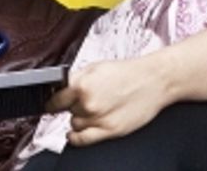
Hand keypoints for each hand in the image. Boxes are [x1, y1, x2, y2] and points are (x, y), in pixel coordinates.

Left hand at [48, 59, 171, 146]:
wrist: (154, 80)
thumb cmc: (129, 72)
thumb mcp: (97, 66)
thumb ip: (77, 79)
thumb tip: (60, 89)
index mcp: (82, 83)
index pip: (55, 99)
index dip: (53, 101)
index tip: (52, 104)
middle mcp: (88, 102)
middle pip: (67, 111)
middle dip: (74, 106)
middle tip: (88, 99)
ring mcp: (98, 118)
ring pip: (75, 125)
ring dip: (80, 119)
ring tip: (96, 109)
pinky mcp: (109, 131)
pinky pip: (82, 140)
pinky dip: (76, 138)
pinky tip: (75, 134)